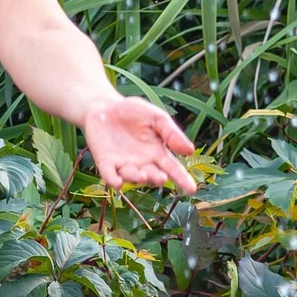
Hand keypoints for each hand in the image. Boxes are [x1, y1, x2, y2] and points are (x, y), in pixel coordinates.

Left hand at [81, 97, 198, 194]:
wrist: (105, 106)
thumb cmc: (134, 112)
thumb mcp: (157, 118)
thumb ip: (172, 134)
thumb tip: (190, 151)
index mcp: (157, 153)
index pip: (173, 169)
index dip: (182, 179)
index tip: (192, 189)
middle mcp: (142, 163)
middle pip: (153, 175)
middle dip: (157, 178)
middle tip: (162, 178)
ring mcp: (123, 164)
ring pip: (132, 176)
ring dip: (137, 178)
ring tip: (143, 175)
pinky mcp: (105, 162)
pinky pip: (109, 174)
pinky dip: (113, 180)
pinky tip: (117, 183)